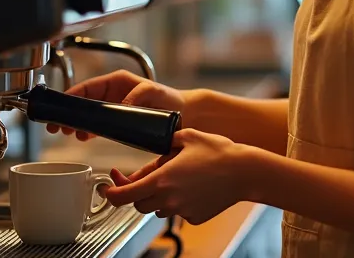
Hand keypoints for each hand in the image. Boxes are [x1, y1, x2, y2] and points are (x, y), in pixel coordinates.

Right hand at [46, 70, 185, 140]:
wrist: (183, 114)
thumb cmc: (170, 98)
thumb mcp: (152, 91)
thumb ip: (136, 96)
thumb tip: (120, 106)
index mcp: (116, 81)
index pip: (87, 87)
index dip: (71, 96)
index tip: (60, 107)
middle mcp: (113, 93)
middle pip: (83, 102)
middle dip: (69, 112)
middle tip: (57, 125)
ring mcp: (115, 106)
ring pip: (88, 114)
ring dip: (77, 122)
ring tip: (67, 132)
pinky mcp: (119, 120)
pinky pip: (98, 123)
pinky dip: (88, 129)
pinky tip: (82, 136)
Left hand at [103, 129, 249, 224]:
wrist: (246, 171)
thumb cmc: (219, 152)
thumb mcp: (186, 137)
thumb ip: (164, 144)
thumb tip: (154, 149)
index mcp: (161, 179)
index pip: (122, 196)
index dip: (110, 192)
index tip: (107, 186)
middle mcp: (168, 199)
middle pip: (138, 204)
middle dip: (137, 191)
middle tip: (144, 176)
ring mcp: (182, 210)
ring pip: (157, 209)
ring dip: (158, 197)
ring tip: (174, 178)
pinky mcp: (195, 217)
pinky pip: (178, 211)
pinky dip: (178, 202)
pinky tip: (192, 186)